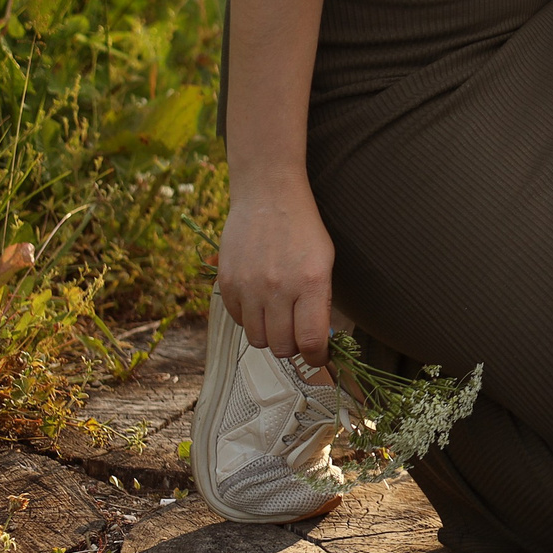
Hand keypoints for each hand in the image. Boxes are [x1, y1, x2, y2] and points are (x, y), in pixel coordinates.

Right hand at [215, 174, 335, 362]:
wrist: (267, 195)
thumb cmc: (303, 228)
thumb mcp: (325, 262)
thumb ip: (320, 302)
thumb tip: (316, 340)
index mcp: (311, 283)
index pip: (311, 341)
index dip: (318, 357)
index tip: (320, 357)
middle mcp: (279, 288)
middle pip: (282, 347)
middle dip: (293, 347)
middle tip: (298, 334)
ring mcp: (249, 287)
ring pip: (258, 339)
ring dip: (270, 335)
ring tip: (278, 317)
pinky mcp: (227, 283)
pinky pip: (238, 321)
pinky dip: (250, 319)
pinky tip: (259, 301)